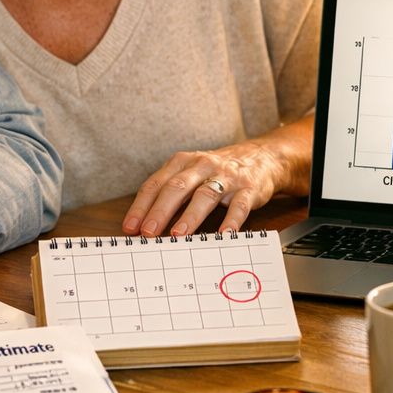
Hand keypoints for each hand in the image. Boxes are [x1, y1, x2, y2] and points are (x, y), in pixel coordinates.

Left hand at [123, 141, 286, 237]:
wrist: (262, 157)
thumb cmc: (218, 172)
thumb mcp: (191, 174)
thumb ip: (170, 196)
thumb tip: (145, 226)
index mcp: (183, 162)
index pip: (156, 184)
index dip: (141, 206)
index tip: (130, 227)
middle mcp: (202, 165)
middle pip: (177, 187)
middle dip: (160, 210)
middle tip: (148, 232)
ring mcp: (226, 177)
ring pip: (205, 195)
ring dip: (190, 216)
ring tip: (178, 234)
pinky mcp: (248, 188)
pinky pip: (239, 206)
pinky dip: (231, 221)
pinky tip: (223, 235)